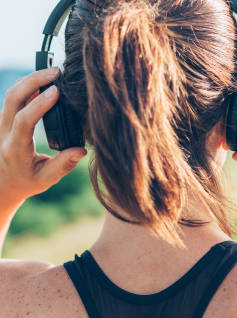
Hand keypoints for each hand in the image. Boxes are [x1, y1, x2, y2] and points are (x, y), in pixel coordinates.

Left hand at [0, 68, 86, 205]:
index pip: (23, 121)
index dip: (39, 104)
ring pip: (12, 93)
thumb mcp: (46, 179)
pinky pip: (15, 95)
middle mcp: (4, 132)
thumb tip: (81, 150)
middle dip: (34, 80)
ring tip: (54, 72)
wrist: (3, 181)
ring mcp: (2, 122)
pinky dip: (29, 84)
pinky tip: (45, 80)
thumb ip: (63, 165)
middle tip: (56, 72)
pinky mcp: (6, 116)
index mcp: (15, 148)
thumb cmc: (27, 180)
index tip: (57, 91)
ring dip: (32, 79)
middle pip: (13, 98)